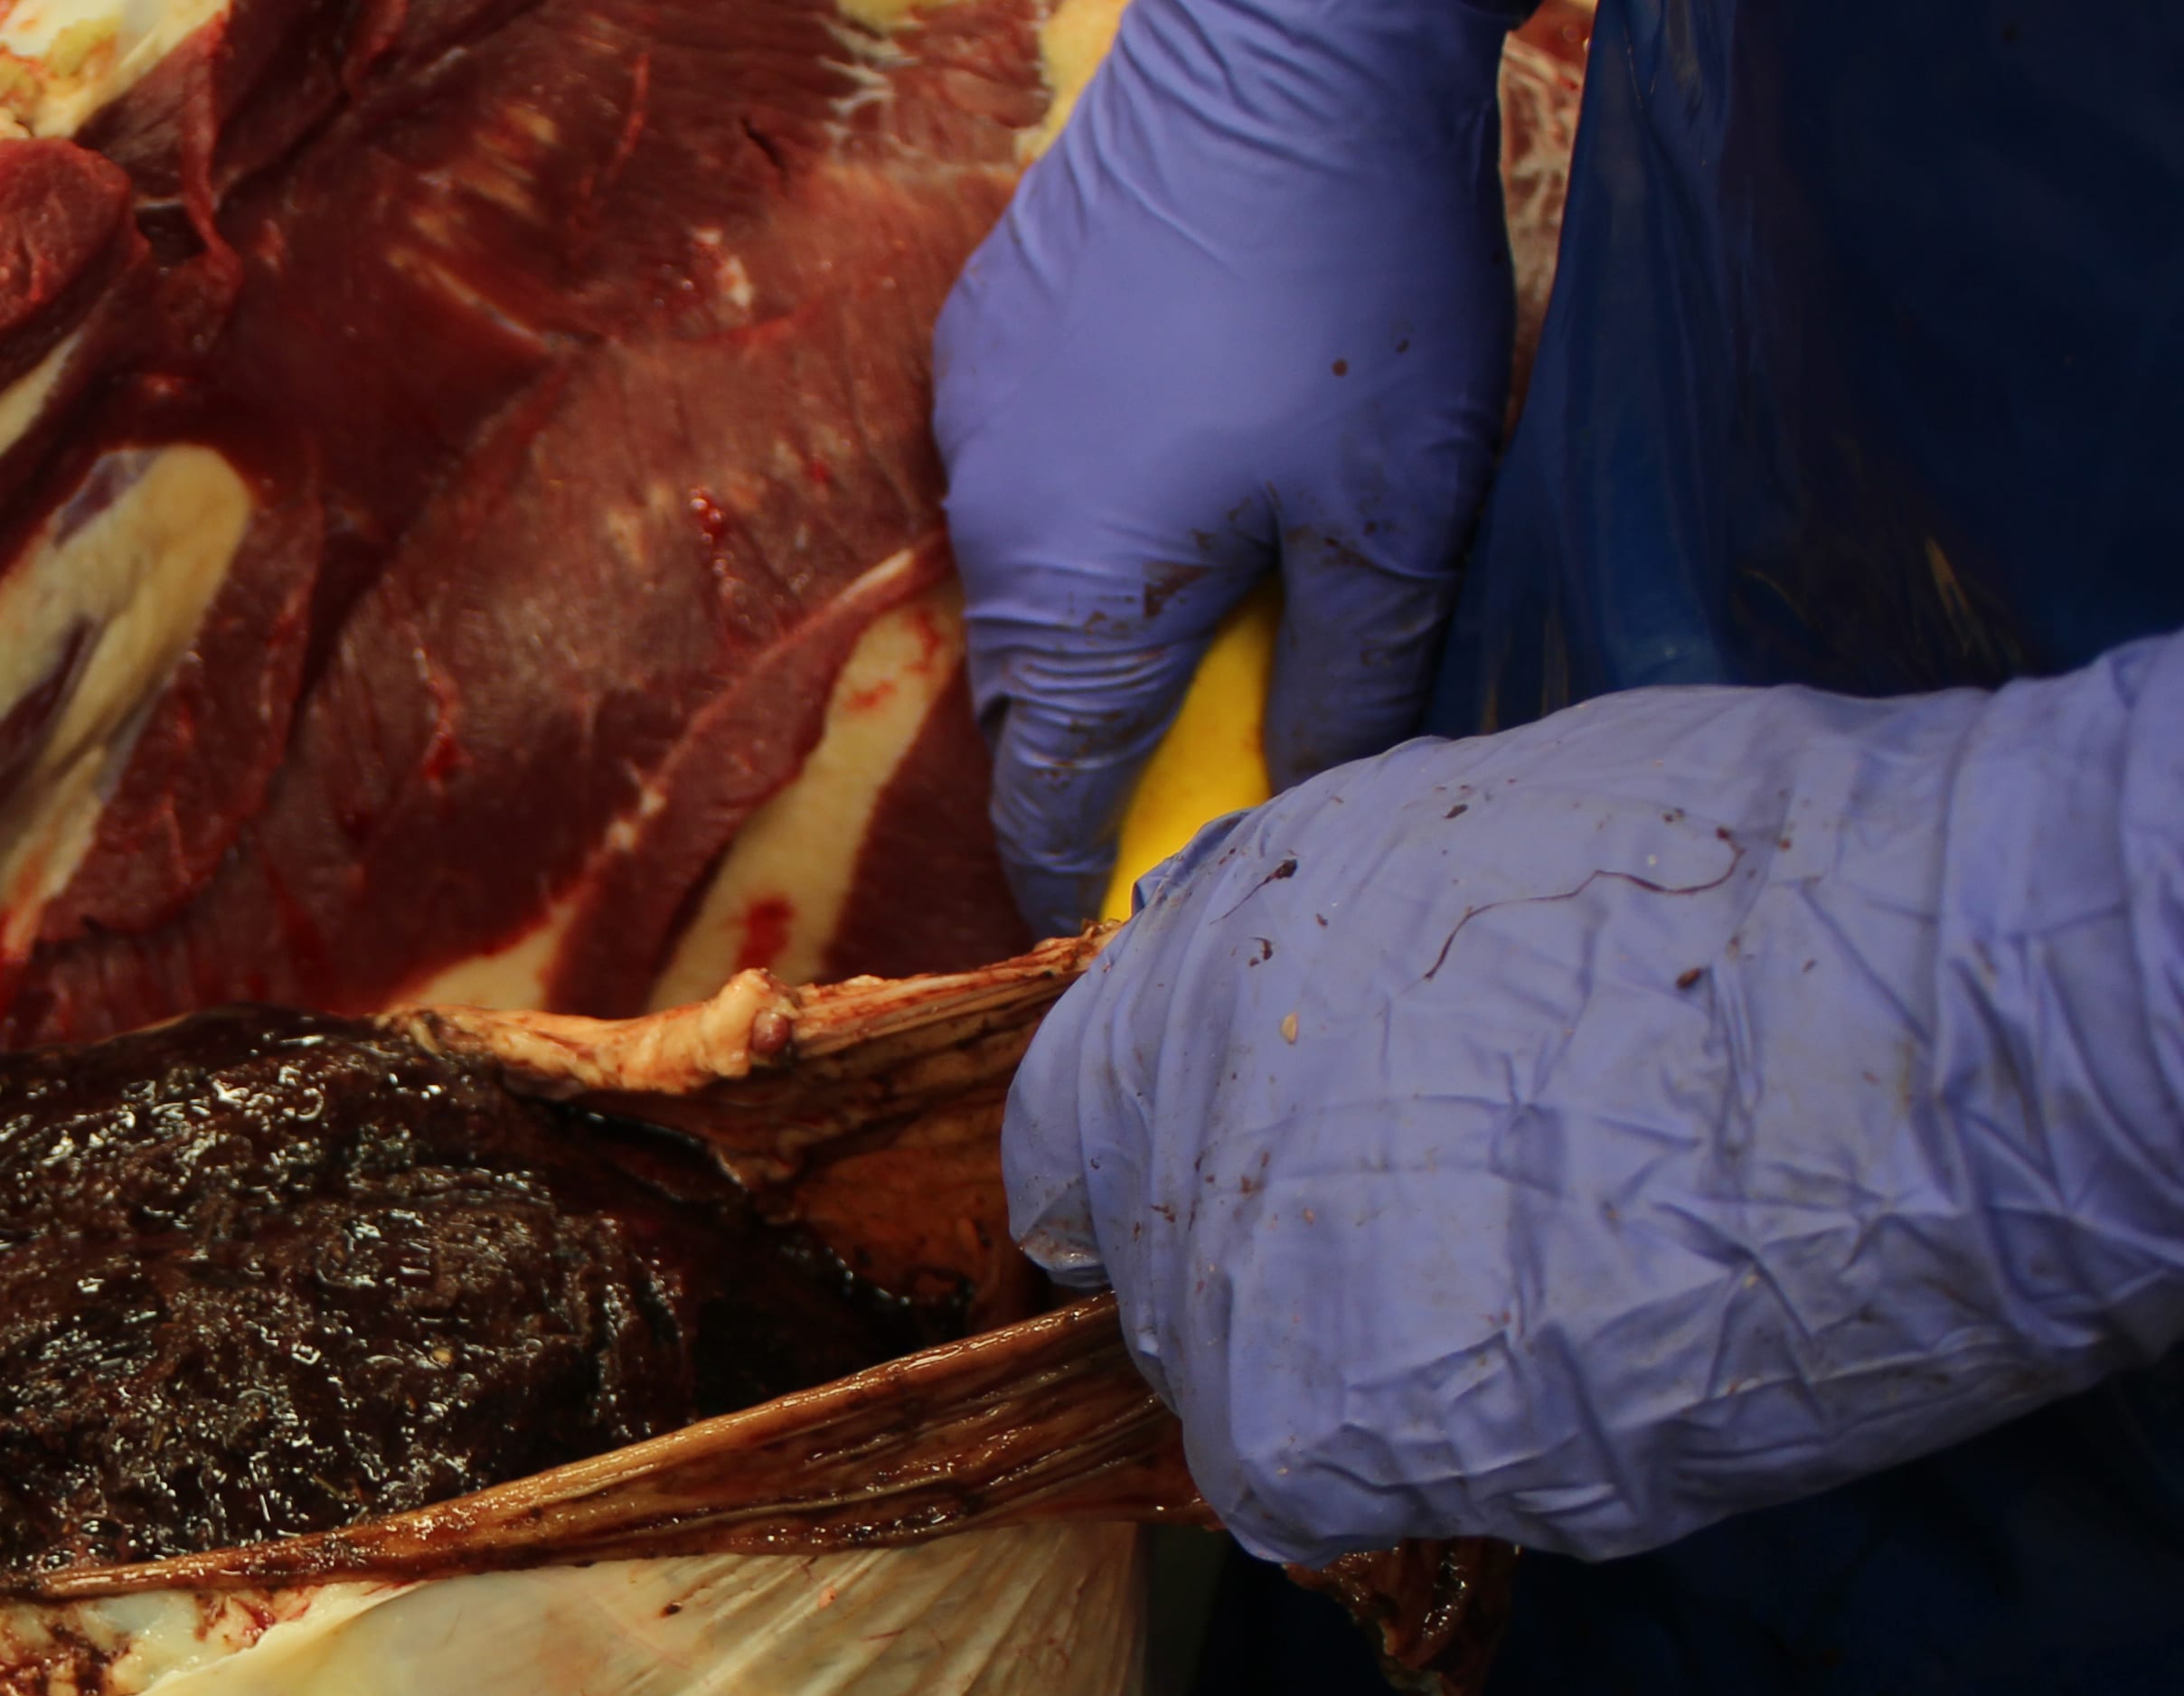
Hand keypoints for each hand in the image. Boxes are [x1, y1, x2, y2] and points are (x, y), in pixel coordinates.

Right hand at [935, 0, 1525, 936]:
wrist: (1283, 40)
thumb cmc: (1350, 277)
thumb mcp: (1399, 512)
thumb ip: (1354, 679)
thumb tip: (1324, 796)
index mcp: (1074, 609)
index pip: (1048, 806)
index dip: (1091, 883)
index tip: (1135, 928)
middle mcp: (989, 531)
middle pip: (1039, 697)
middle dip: (1119, 742)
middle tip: (1231, 752)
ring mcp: (974, 425)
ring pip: (1038, 576)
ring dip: (1121, 605)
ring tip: (1239, 572)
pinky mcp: (988, 335)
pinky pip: (1033, 466)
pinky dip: (1104, 494)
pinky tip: (1200, 436)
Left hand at [1008, 635, 2183, 1560]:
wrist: (1920, 1023)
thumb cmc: (1765, 888)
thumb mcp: (1493, 835)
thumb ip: (1344, 938)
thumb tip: (1322, 988)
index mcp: (1186, 965)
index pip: (1081, 1128)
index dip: (1171, 1174)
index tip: (1259, 1198)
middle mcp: (1162, 1123)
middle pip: (1165, 1270)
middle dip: (1279, 1279)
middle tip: (1449, 1271)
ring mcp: (1216, 1280)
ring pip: (1242, 1390)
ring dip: (1369, 1381)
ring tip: (1554, 1323)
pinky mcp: (1303, 1431)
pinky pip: (1326, 1492)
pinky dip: (1429, 1469)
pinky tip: (1561, 1403)